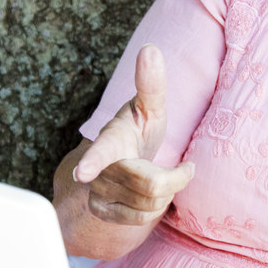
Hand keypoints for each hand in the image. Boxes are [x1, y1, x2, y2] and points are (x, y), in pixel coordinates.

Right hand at [73, 44, 193, 225]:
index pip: (101, 151)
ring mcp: (97, 191)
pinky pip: (143, 218)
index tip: (82, 174)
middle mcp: (98, 168)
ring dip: (168, 193)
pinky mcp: (102, 211)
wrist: (121, 161)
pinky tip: (154, 196)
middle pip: (151, 185)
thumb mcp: (148, 107)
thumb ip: (151, 83)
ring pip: (150, 204)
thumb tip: (151, 49)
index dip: (93, 162)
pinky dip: (158, 207)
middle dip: (176, 178)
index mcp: (110, 139)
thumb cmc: (137, 130)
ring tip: (164, 179)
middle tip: (185, 168)